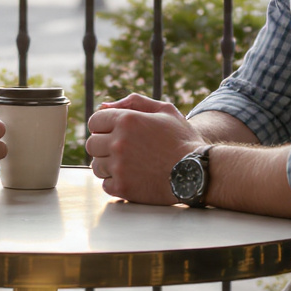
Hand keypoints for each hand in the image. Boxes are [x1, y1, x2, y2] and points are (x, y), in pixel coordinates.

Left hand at [86, 94, 203, 204]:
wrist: (198, 171)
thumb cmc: (182, 139)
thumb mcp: (164, 110)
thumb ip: (133, 102)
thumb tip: (104, 106)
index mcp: (126, 120)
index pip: (94, 121)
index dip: (104, 127)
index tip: (114, 133)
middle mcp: (118, 142)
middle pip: (92, 145)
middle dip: (104, 146)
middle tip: (124, 150)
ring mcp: (119, 166)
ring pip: (96, 166)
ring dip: (108, 166)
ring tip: (129, 165)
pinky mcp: (123, 188)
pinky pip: (105, 185)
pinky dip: (115, 183)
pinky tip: (132, 178)